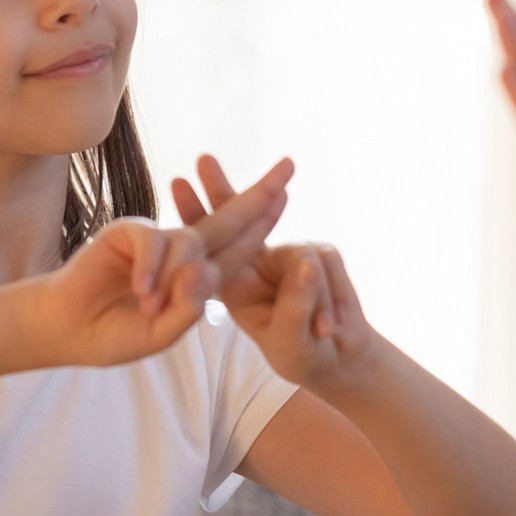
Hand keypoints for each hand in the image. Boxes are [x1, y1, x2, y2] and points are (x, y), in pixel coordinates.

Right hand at [27, 158, 293, 367]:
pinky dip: (152, 267)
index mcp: (198, 275)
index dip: (263, 222)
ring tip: (151, 305)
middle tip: (290, 166)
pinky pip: (154, 240)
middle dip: (260, 194)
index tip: (287, 194)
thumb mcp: (162, 332)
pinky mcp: (128, 232)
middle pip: (229, 220)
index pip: (239, 247)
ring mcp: (157, 240)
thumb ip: (188, 307)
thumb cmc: (116, 333)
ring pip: (190, 242)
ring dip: (176, 276)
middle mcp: (183, 252)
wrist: (68, 330)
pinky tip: (141, 290)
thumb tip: (204, 270)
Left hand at [173, 158, 378, 390]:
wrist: (339, 357)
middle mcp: (259, 260)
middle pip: (237, 218)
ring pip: (302, 253)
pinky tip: (331, 328)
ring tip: (322, 331)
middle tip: (202, 159)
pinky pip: (327, 263)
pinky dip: (332, 302)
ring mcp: (291, 254)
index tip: (177, 182)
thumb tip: (306, 263)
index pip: (212, 245)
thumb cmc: (302, 353)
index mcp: (237, 283)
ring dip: (315, 300)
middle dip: (221, 189)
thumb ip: (295, 304)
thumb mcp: (291, 340)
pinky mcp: (322, 254)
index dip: (196, 213)